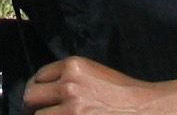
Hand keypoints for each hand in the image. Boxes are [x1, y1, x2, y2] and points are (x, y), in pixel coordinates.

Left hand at [23, 57, 163, 114]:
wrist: (145, 109)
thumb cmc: (123, 94)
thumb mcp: (94, 74)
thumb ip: (69, 77)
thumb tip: (46, 90)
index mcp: (74, 66)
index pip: (39, 75)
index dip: (38, 88)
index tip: (39, 98)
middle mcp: (69, 85)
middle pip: (31, 96)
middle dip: (33, 105)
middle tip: (37, 111)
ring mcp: (72, 108)